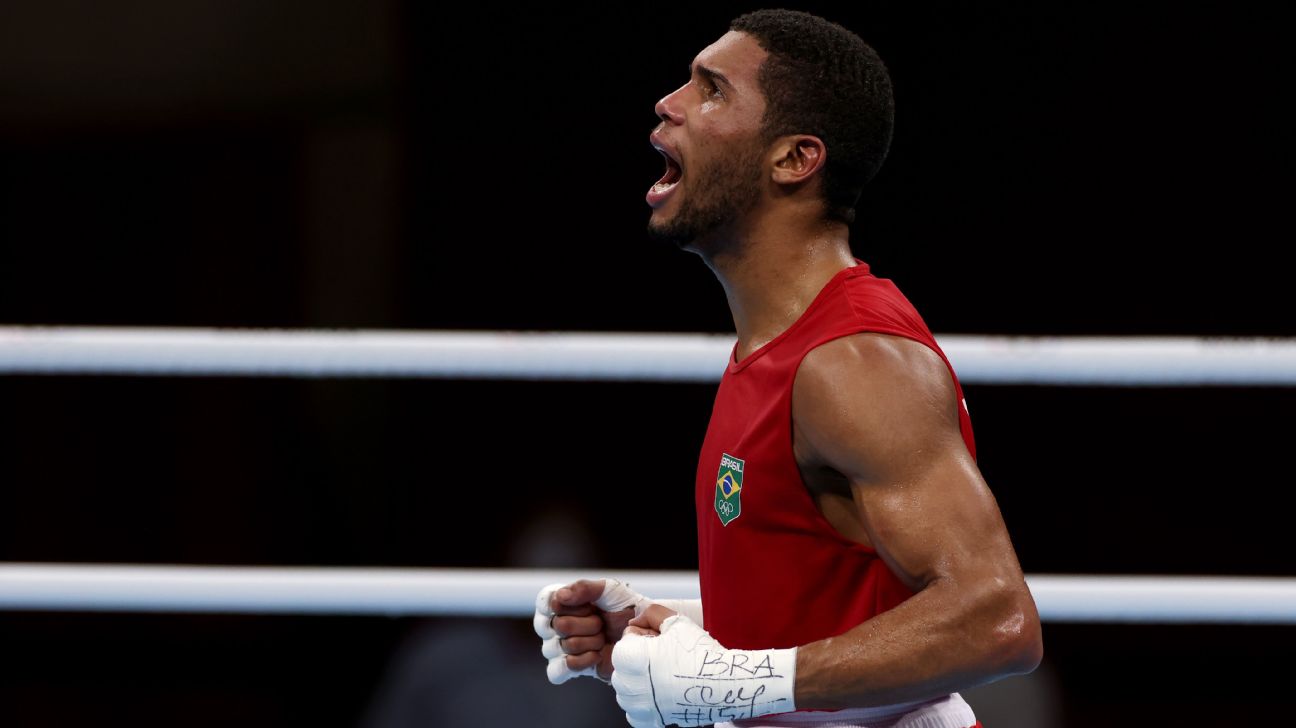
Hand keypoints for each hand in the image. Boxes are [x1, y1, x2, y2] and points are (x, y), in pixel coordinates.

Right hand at [534, 578, 651, 682]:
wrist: (643, 634)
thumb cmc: (624, 608)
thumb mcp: (609, 589)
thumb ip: (583, 587)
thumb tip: (560, 596)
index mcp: (561, 602)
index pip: (548, 603)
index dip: (571, 605)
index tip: (590, 605)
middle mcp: (555, 624)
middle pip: (559, 625)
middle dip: (588, 624)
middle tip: (601, 622)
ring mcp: (560, 647)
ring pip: (564, 646)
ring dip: (591, 642)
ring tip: (602, 637)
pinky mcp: (569, 668)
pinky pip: (560, 669)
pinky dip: (583, 661)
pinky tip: (597, 654)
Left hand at [611, 606, 797, 727]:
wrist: (724, 684)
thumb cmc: (700, 654)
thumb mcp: (675, 621)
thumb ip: (650, 613)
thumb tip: (635, 621)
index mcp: (629, 657)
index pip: (626, 639)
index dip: (646, 636)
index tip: (663, 642)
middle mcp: (628, 685)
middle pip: (624, 665)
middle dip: (640, 658)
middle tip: (666, 657)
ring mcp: (639, 706)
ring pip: (627, 689)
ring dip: (640, 681)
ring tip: (666, 675)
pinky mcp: (650, 721)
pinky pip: (635, 711)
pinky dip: (645, 703)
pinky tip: (664, 693)